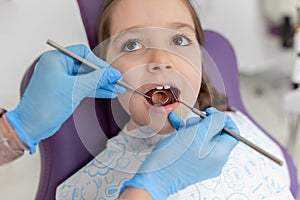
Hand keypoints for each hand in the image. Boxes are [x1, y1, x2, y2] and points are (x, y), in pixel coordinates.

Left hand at [6, 44, 124, 152]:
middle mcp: (57, 67)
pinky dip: (94, 90)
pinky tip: (107, 92)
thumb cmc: (45, 106)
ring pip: (86, 78)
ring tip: (117, 88)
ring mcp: (61, 79)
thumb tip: (112, 74)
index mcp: (55, 59)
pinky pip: (83, 87)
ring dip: (101, 84)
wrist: (32, 126)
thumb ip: (97, 79)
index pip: (83, 54)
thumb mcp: (76, 89)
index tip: (111, 72)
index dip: (99, 63)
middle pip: (86, 67)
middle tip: (117, 81)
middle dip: (103, 76)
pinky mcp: (64, 91)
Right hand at [120, 107, 238, 199]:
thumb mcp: (198, 133)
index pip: (233, 133)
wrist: (156, 176)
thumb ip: (214, 122)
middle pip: (217, 134)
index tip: (210, 112)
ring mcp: (203, 163)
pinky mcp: (192, 163)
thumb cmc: (175, 157)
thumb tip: (222, 117)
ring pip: (203, 138)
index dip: (224, 119)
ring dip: (193, 127)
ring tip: (181, 124)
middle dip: (205, 123)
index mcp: (220, 154)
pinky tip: (175, 125)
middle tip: (193, 121)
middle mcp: (215, 160)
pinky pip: (193, 145)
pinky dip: (186, 134)